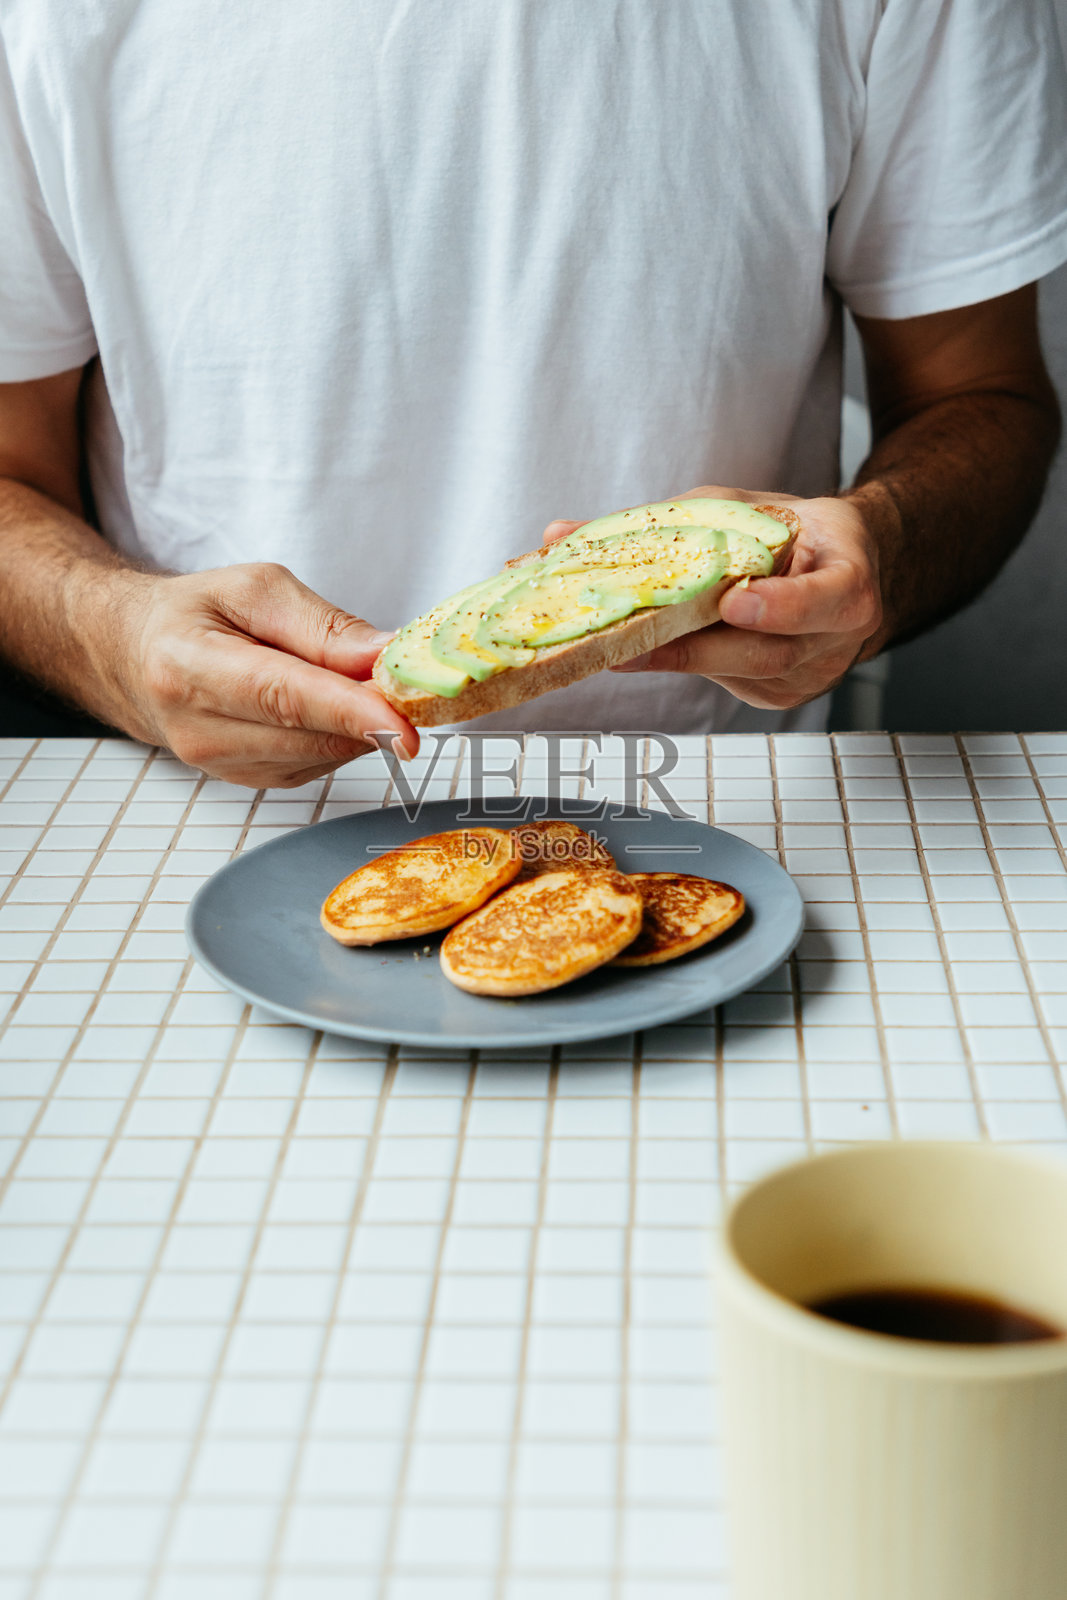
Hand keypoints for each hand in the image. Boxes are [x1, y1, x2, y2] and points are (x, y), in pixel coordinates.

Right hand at [102, 563, 417, 786]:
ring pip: (323, 755)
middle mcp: (199, 729)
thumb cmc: (192, 616)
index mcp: (190, 666)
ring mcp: (221, 765)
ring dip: (353, 723)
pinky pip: (318, 767)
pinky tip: (322, 707)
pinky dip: (336, 737)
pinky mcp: (248, 781)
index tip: (404, 726)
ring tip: (340, 679)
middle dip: (368, 711)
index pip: (284, 698)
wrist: (136, 656)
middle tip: (395, 676)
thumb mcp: (254, 589)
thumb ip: (321, 624)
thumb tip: (381, 658)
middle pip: (311, 734)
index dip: (350, 713)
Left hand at [543, 484, 885, 708]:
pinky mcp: (778, 695)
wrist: (837, 567)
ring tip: (618, 653)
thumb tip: (560, 533)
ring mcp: (808, 675)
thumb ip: (666, 522)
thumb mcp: (737, 509)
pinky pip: (729, 683)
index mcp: (849, 579)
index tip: (736, 603)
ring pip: (740, 673)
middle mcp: (835, 638)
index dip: (785, 606)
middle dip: (694, 649)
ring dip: (676, 662)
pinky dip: (685, 665)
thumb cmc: (792, 531)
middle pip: (766, 653)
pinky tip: (644, 656)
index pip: (828, 599)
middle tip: (634, 646)